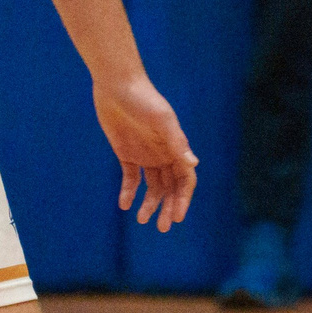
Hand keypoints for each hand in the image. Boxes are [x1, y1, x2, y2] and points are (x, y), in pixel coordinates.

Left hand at [93, 73, 197, 230]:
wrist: (118, 85)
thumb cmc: (144, 99)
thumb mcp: (162, 120)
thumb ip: (177, 142)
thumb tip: (193, 164)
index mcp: (176, 148)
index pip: (185, 179)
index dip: (183, 199)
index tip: (177, 217)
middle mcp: (164, 154)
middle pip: (170, 187)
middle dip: (168, 206)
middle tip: (162, 227)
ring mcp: (145, 155)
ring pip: (152, 186)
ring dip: (149, 203)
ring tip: (142, 220)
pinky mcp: (126, 154)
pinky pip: (130, 178)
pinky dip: (129, 192)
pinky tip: (124, 204)